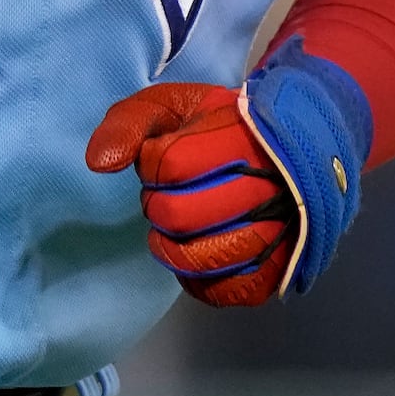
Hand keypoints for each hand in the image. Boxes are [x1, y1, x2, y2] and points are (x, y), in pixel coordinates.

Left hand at [84, 39, 372, 307]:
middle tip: (168, 195)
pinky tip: (195, 258)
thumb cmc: (224, 125)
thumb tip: (100, 164)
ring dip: (173, 246)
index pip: (172, 164)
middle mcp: (269, 187)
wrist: (294, 144)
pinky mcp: (279, 268)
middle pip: (180, 215)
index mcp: (242, 138)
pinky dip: (199, 281)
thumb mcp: (175, 104)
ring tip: (179, 227)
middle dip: (158, 206)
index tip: (165, 157)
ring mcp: (280, 231)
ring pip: (202, 258)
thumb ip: (130, 121)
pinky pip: (229, 291)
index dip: (153, 164)